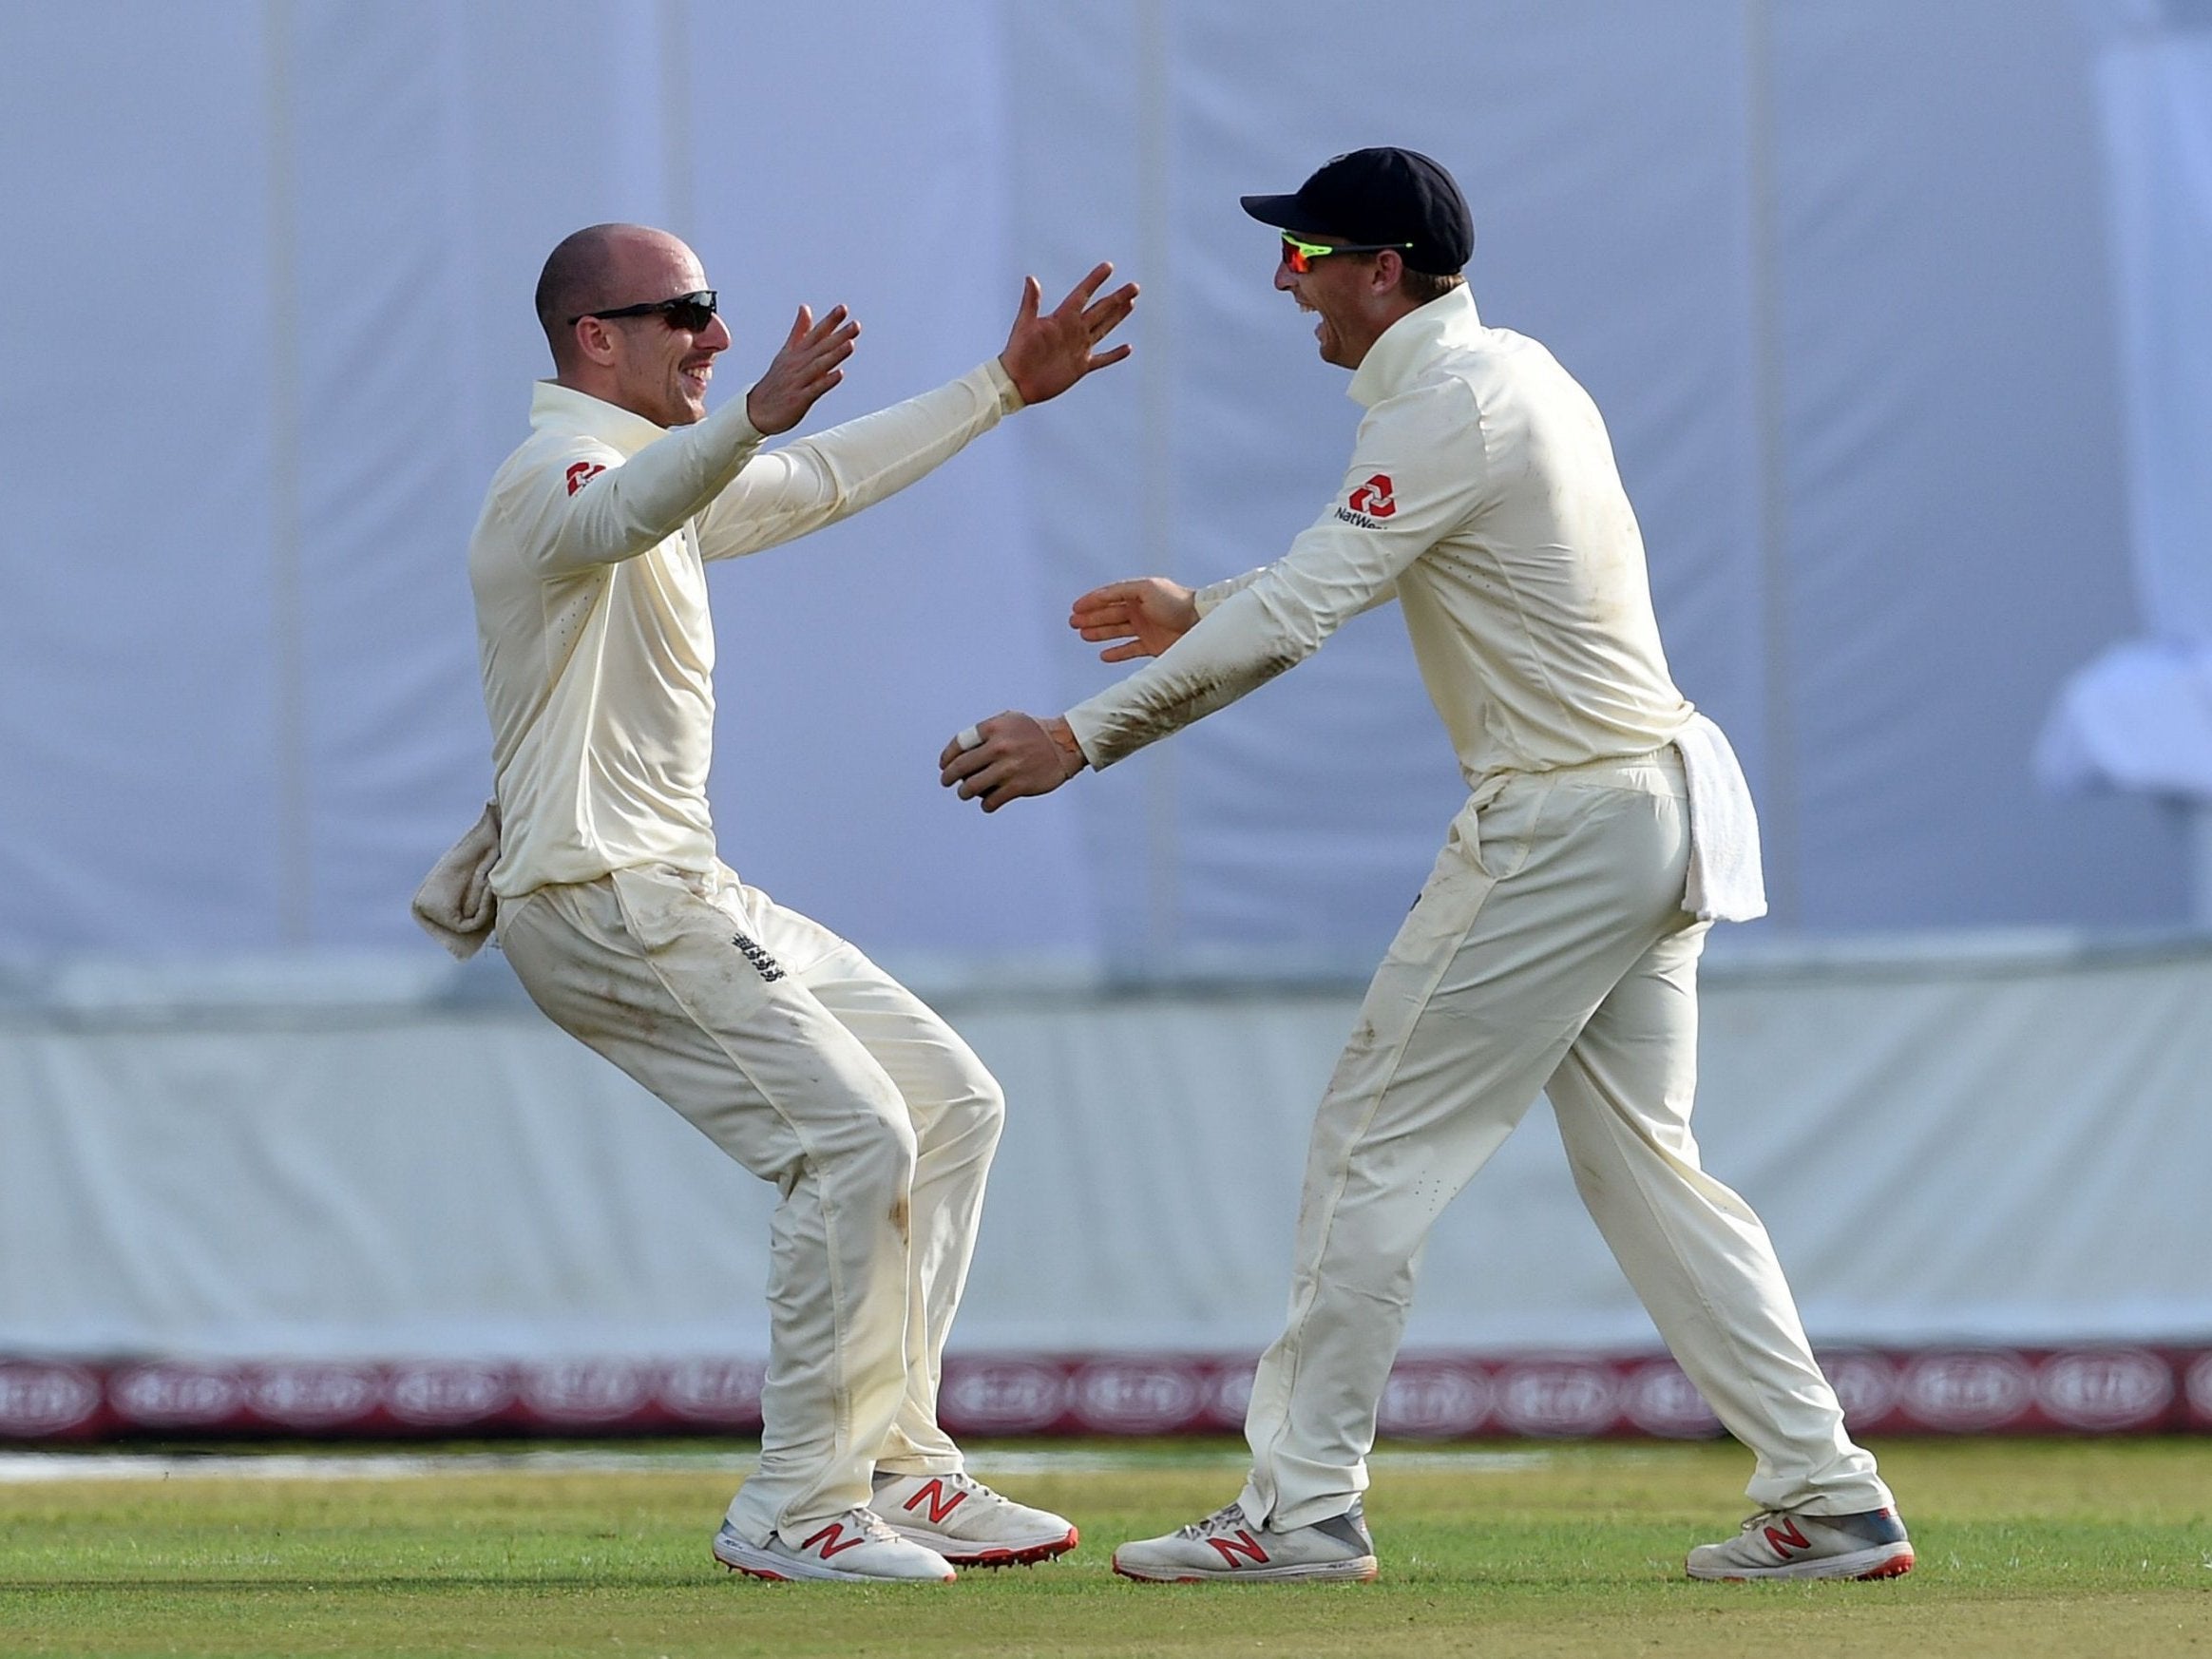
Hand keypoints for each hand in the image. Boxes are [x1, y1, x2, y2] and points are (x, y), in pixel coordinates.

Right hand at [746, 304, 859, 434]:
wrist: (757, 411)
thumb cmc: (777, 381)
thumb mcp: (787, 352)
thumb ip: (799, 330)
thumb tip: (806, 307)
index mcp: (796, 352)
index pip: (816, 334)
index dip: (830, 321)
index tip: (843, 308)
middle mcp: (798, 364)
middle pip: (821, 347)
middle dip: (838, 336)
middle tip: (856, 325)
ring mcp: (798, 381)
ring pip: (819, 365)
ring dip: (835, 355)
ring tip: (850, 344)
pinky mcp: (799, 399)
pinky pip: (815, 389)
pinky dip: (826, 381)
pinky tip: (839, 374)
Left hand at [939, 713, 1087, 811]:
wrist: (1065, 744)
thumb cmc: (1035, 732)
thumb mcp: (1009, 720)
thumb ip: (985, 731)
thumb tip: (960, 750)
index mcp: (994, 728)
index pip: (959, 744)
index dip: (947, 757)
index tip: (944, 765)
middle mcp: (999, 747)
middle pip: (960, 767)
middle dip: (949, 777)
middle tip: (947, 781)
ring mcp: (1008, 768)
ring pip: (971, 787)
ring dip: (964, 792)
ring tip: (965, 793)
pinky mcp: (1018, 786)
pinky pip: (991, 801)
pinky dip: (986, 804)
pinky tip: (987, 802)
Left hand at [999, 263, 1138, 404]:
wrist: (1017, 382)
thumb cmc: (1017, 352)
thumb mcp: (1024, 324)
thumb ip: (1031, 302)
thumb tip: (1030, 278)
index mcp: (1062, 318)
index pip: (1083, 294)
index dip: (1095, 280)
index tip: (1108, 266)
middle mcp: (1074, 330)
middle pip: (1101, 309)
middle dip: (1117, 298)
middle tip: (1134, 286)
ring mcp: (1079, 348)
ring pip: (1104, 328)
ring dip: (1118, 316)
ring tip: (1132, 303)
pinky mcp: (1081, 366)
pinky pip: (1102, 359)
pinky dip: (1115, 355)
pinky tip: (1127, 348)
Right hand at [1070, 577, 1197, 661]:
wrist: (1201, 623)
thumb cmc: (1177, 603)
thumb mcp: (1146, 589)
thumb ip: (1122, 591)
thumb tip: (1101, 595)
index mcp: (1138, 594)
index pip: (1109, 597)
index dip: (1091, 601)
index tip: (1075, 608)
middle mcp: (1141, 610)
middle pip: (1110, 614)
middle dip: (1091, 617)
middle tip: (1073, 623)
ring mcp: (1146, 629)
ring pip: (1116, 631)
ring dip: (1099, 633)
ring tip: (1083, 635)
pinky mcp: (1153, 646)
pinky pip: (1130, 649)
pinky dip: (1117, 653)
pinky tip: (1103, 655)